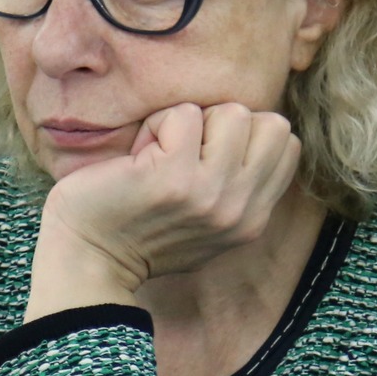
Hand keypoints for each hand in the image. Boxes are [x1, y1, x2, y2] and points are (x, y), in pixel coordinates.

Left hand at [26, 102, 300, 319]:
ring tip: (161, 155)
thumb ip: (238, 186)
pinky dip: (156, 125)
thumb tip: (254, 129)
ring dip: (190, 122)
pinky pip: (182, 114)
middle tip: (186, 152)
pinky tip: (138, 157)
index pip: (288, 145)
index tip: (207, 157)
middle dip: (227, 124)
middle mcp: (239, 209)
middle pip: (272, 124)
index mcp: (253, 220)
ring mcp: (209, 192)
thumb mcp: (208, 223)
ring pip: (233, 112)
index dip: (247, 136)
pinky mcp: (173, 175)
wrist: (88, 263)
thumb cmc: (137, 232)